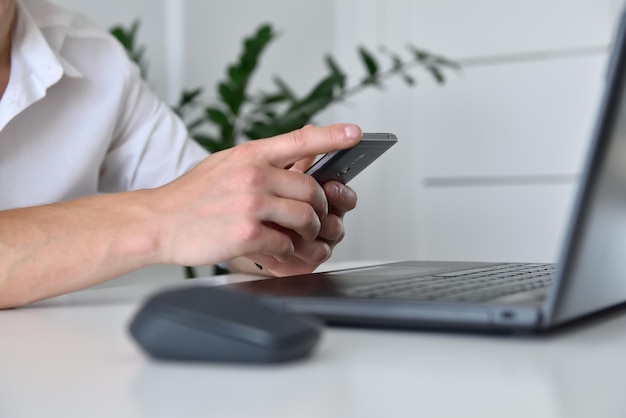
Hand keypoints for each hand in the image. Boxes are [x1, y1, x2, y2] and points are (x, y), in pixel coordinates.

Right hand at [150, 124, 361, 268]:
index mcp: (250, 154)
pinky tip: (275, 250)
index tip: (355, 134)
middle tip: (316, 218)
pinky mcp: (246, 233)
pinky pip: (286, 244)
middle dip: (321, 208)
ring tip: (300, 237)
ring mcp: (250, 203)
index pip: (300, 140)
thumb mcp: (225, 164)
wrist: (158, 222)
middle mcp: (253, 174)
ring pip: (306, 217)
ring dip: (310, 231)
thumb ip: (259, 162)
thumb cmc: (192, 197)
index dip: (332, 136)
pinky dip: (287, 252)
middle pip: (312, 189)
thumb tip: (295, 163)